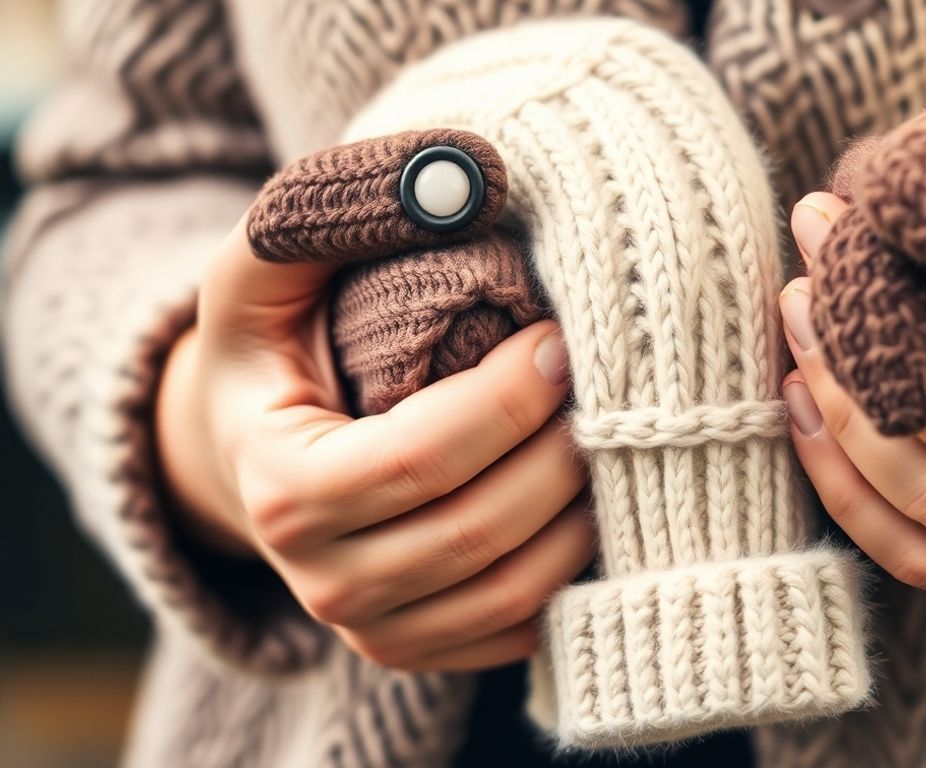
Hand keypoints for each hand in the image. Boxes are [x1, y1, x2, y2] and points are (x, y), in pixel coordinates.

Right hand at [155, 218, 592, 669]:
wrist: (256, 457)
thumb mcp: (267, 270)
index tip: (560, 340)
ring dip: (581, 513)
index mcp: (283, 490)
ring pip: (512, 589)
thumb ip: (328, 214)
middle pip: (480, 530)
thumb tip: (453, 177)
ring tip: (610, 437)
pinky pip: (521, 629)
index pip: (423, 456)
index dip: (509, 398)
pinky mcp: (421, 651)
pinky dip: (572, 572)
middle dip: (560, 452)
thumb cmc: (274, 349)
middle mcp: (324, 582)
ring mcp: (373, 631)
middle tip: (604, 386)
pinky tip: (591, 500)